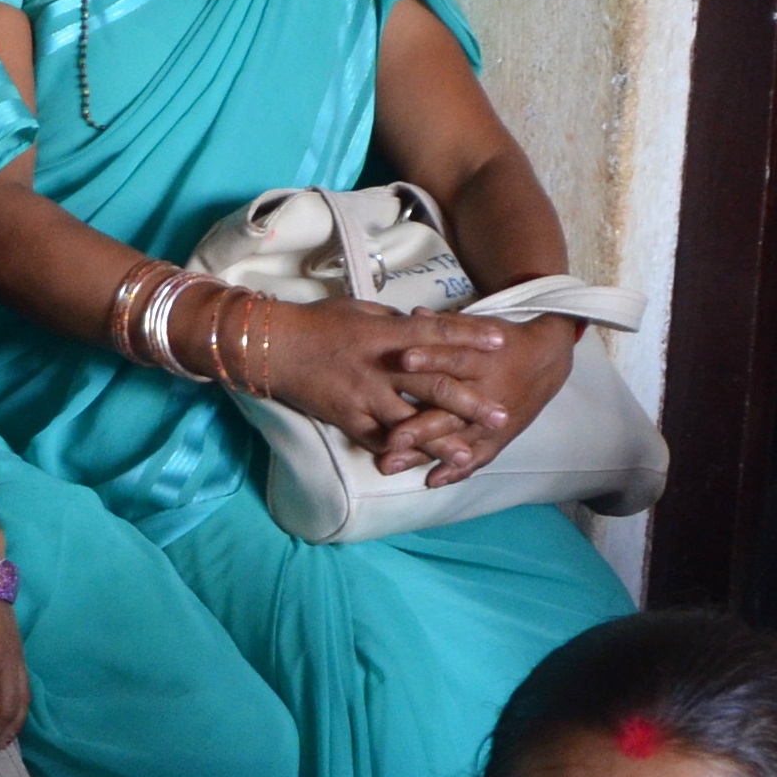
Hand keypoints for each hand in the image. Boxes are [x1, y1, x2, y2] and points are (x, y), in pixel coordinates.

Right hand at [242, 292, 575, 483]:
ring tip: (468, 454)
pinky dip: (401, 453)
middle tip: (500, 415)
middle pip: (432, 386)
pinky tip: (422, 464)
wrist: (274, 348)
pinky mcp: (347, 420)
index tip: (501, 342)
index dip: (470, 338)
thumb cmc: (318, 323)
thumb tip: (426, 327)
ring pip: (409, 422)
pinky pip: (378, 441)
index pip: (437, 334)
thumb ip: (397, 324)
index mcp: (386, 335)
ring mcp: (363, 398)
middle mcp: (379, 369)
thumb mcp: (362, 312)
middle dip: (469, 402)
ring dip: (440, 440)